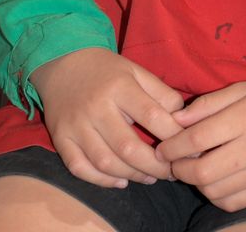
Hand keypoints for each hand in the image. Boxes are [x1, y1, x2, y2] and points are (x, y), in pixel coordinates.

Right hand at [30, 48, 184, 188]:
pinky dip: (101, 180)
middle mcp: (96, 107)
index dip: (172, 135)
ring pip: (105, 162)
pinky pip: (80, 168)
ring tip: (150, 177)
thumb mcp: (136, 71)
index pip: (151, 116)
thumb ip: (161, 93)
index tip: (185, 147)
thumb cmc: (107, 71)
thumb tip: (183, 119)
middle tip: (170, 173)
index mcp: (119, 86)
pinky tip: (120, 181)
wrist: (63, 63)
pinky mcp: (60, 138)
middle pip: (128, 147)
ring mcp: (76, 125)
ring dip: (132, 175)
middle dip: (154, 166)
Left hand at [156, 81, 245, 211]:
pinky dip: (214, 196)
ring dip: (195, 182)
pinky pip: (230, 203)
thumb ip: (208, 103)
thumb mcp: (242, 89)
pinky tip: (213, 182)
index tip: (162, 148)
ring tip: (193, 169)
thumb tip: (177, 118)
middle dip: (179, 169)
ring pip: (213, 190)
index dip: (172, 146)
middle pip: (202, 171)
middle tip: (173, 161)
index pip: (197, 139)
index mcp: (243, 119)